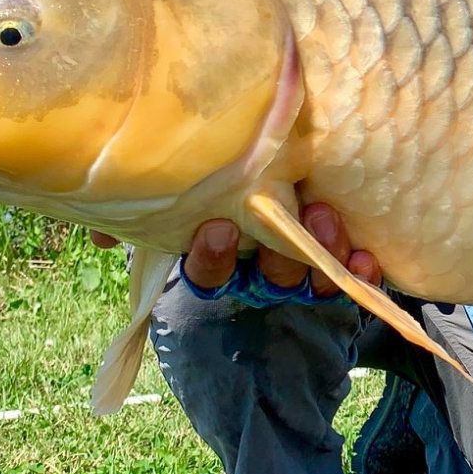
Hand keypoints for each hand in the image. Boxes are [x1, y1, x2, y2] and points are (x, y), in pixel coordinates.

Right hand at [88, 184, 380, 295]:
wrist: (269, 220)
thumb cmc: (209, 197)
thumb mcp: (174, 206)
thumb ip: (139, 215)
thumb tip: (103, 230)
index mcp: (213, 258)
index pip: (206, 270)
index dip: (210, 257)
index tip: (216, 229)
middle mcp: (254, 270)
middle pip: (266, 274)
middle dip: (278, 253)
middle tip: (289, 220)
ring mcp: (295, 272)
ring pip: (307, 272)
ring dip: (321, 250)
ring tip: (327, 217)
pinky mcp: (332, 267)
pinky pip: (348, 276)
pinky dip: (359, 267)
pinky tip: (369, 256)